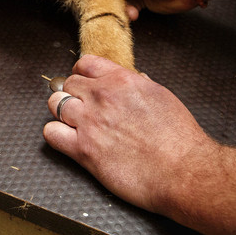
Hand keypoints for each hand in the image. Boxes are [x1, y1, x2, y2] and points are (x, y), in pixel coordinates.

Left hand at [44, 55, 219, 214]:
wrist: (184, 171)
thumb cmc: (179, 138)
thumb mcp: (161, 96)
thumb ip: (139, 85)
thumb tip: (132, 80)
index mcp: (122, 80)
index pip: (85, 63)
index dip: (82, 74)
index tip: (83, 82)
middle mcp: (102, 96)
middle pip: (68, 83)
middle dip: (72, 94)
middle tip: (81, 107)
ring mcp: (90, 122)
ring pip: (55, 104)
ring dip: (62, 112)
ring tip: (74, 123)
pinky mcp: (83, 149)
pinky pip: (51, 133)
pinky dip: (55, 134)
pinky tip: (68, 140)